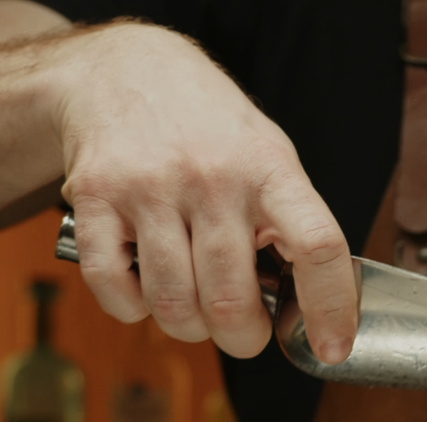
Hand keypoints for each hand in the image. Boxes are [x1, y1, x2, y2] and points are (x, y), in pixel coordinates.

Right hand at [51, 24, 356, 359]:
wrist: (122, 69)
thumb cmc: (208, 128)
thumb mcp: (268, 156)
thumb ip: (289, 224)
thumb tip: (306, 306)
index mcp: (269, 169)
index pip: (317, 245)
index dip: (330, 308)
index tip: (332, 347)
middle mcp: (211, 177)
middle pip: (231, 300)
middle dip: (242, 338)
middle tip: (243, 330)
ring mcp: (149, 186)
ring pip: (173, 304)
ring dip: (188, 327)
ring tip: (195, 307)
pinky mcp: (94, 197)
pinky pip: (113, 287)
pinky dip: (132, 308)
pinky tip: (145, 288)